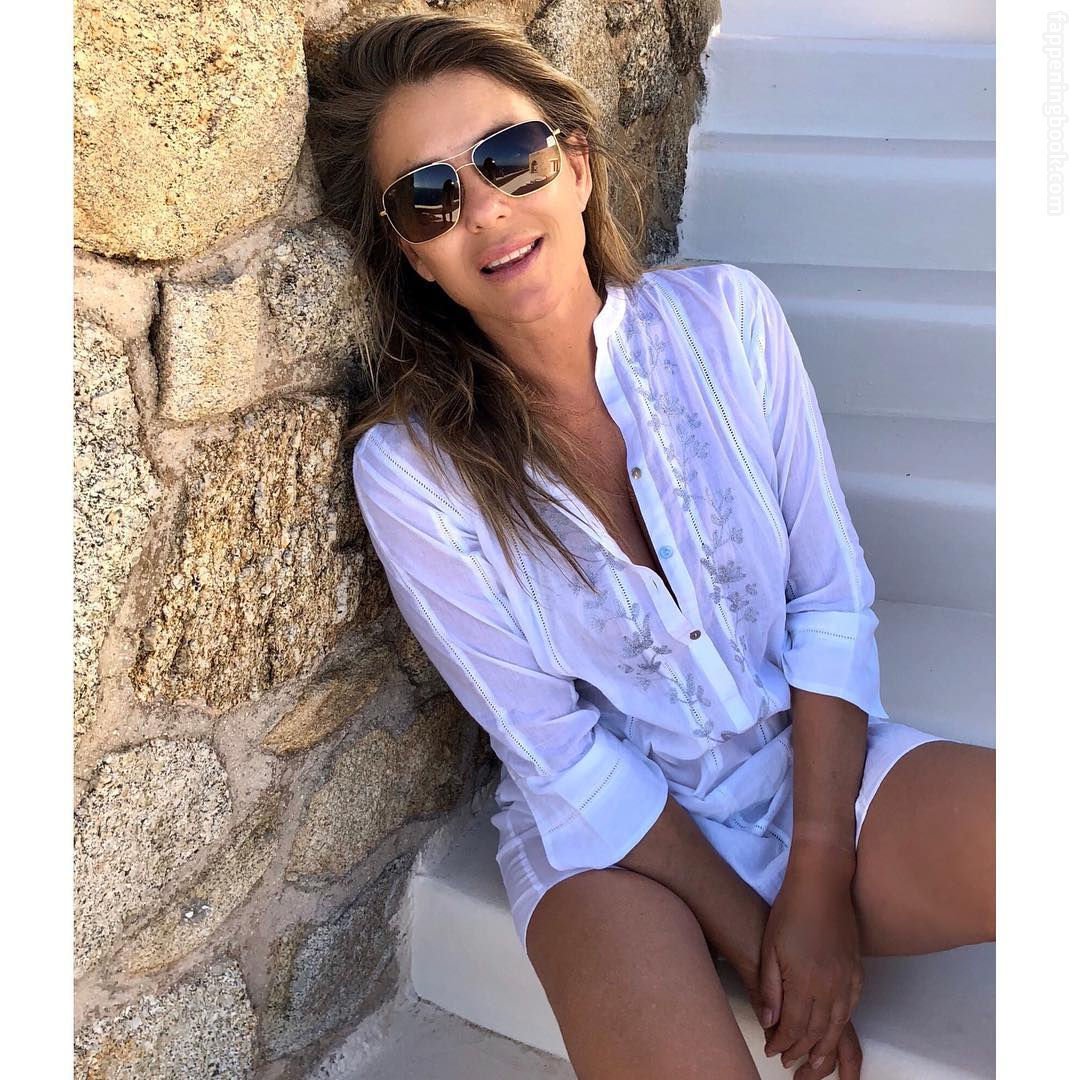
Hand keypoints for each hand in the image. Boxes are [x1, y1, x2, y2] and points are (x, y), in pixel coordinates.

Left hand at [757, 866, 863, 1074]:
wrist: (822, 883)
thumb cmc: (790, 911)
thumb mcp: (770, 947)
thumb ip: (769, 988)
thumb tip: (769, 1022)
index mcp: (805, 981)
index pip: (795, 1026)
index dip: (783, 1043)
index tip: (772, 1051)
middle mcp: (830, 986)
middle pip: (818, 1031)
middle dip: (803, 1051)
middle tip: (790, 1064)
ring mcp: (847, 978)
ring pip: (838, 1024)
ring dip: (826, 1046)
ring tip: (816, 1063)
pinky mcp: (856, 970)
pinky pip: (852, 1007)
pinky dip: (842, 1025)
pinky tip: (835, 1030)